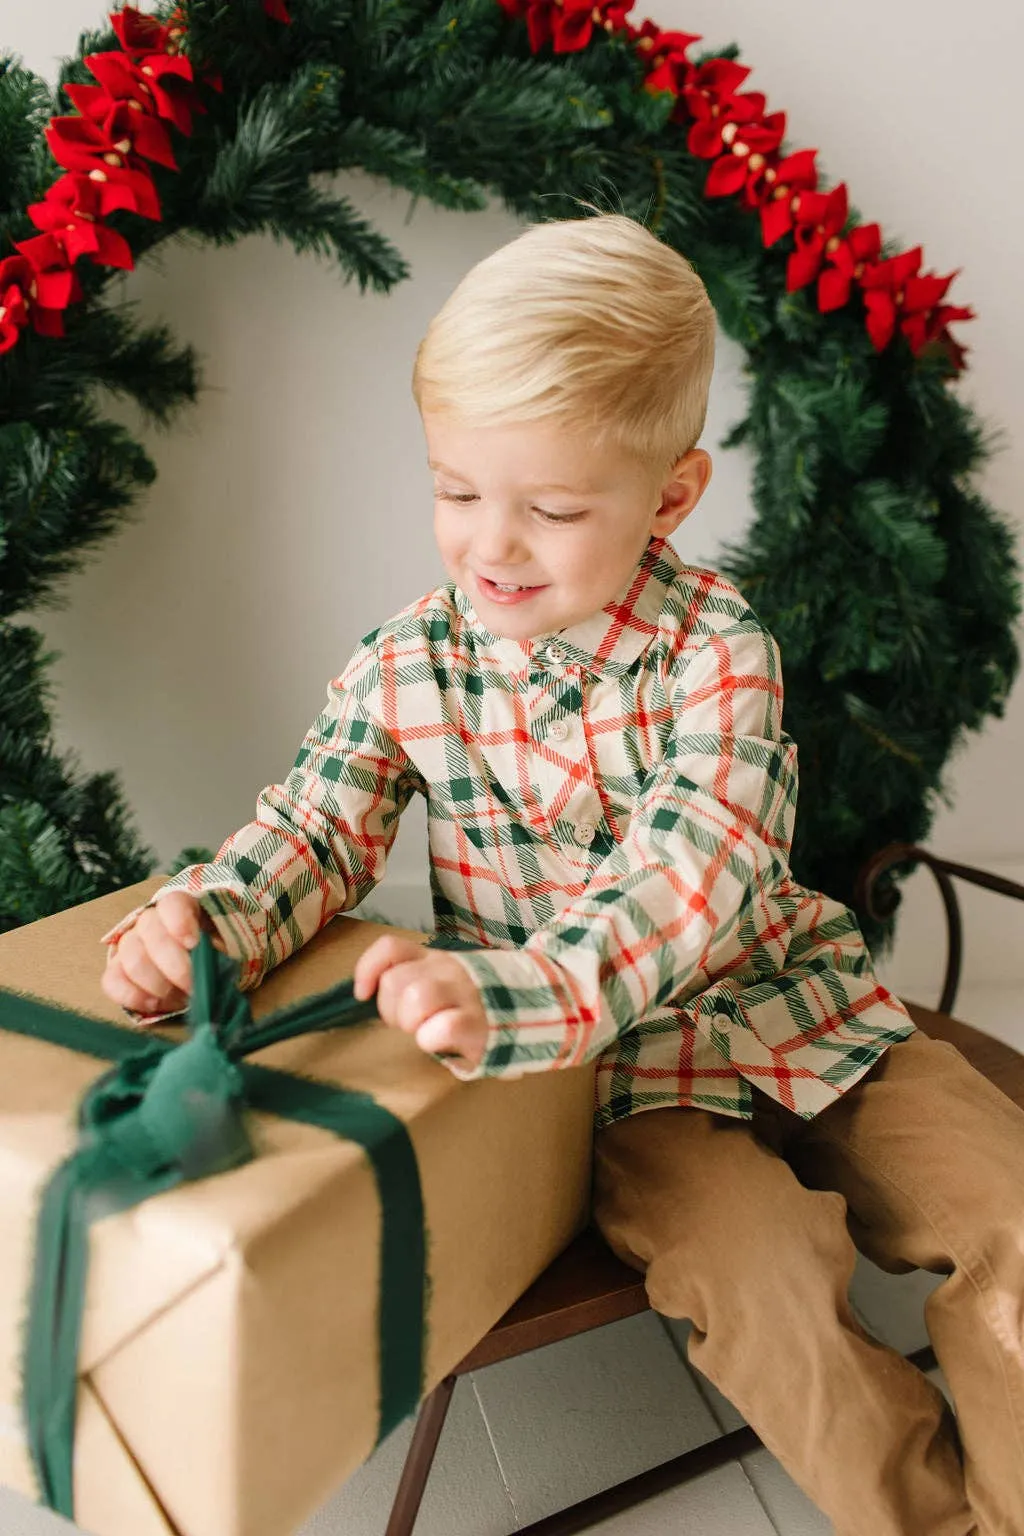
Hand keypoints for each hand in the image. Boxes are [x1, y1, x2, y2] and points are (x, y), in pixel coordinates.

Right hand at [101, 891, 208, 1017]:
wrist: (194, 970)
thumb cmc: (212, 955)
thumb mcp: (224, 948)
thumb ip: (218, 953)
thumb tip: (214, 969)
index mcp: (179, 908)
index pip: (172, 904)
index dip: (180, 922)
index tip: (194, 944)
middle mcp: (149, 921)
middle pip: (151, 935)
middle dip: (175, 966)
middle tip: (194, 986)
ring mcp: (129, 945)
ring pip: (132, 959)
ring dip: (159, 984)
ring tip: (181, 998)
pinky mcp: (116, 971)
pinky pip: (112, 981)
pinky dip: (133, 996)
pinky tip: (154, 1004)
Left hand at [353, 936, 487, 1070]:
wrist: (543, 1004)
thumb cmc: (483, 1002)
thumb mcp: (448, 981)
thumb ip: (416, 979)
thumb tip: (369, 992)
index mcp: (437, 960)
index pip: (391, 948)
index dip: (368, 969)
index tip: (363, 993)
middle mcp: (449, 970)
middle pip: (395, 981)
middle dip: (391, 1011)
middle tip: (411, 1024)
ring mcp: (466, 994)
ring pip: (416, 997)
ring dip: (412, 1023)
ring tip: (426, 1032)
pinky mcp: (480, 1023)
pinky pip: (443, 1027)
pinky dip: (433, 1039)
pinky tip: (442, 1042)